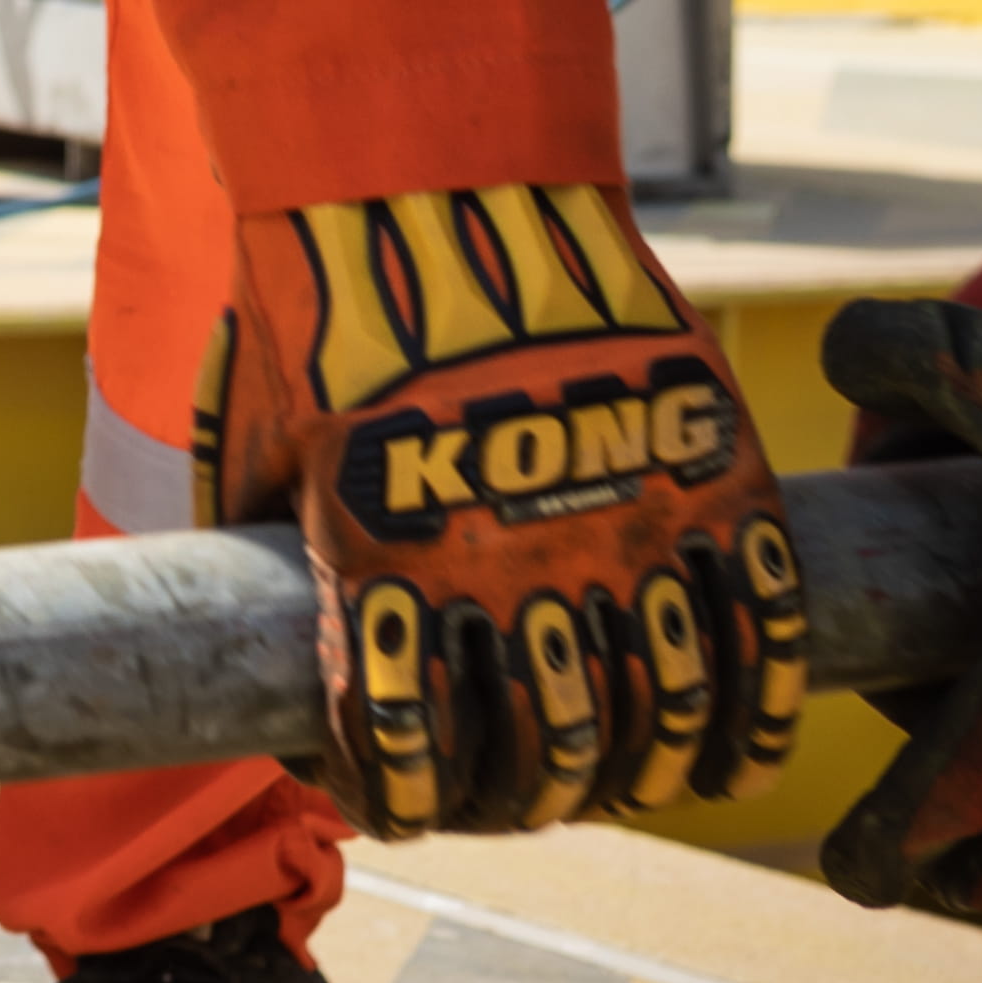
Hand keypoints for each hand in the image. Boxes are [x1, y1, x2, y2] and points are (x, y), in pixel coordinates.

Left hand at [248, 181, 804, 830]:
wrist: (440, 174)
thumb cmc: (327, 302)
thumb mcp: (261, 440)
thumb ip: (265, 547)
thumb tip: (222, 631)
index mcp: (392, 572)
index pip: (406, 753)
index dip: (410, 802)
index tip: (414, 808)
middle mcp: (515, 568)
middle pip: (550, 753)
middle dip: (536, 800)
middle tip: (533, 798)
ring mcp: (627, 524)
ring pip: (661, 715)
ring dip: (645, 775)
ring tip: (632, 784)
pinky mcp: (715, 478)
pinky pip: (759, 635)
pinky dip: (756, 719)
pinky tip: (735, 758)